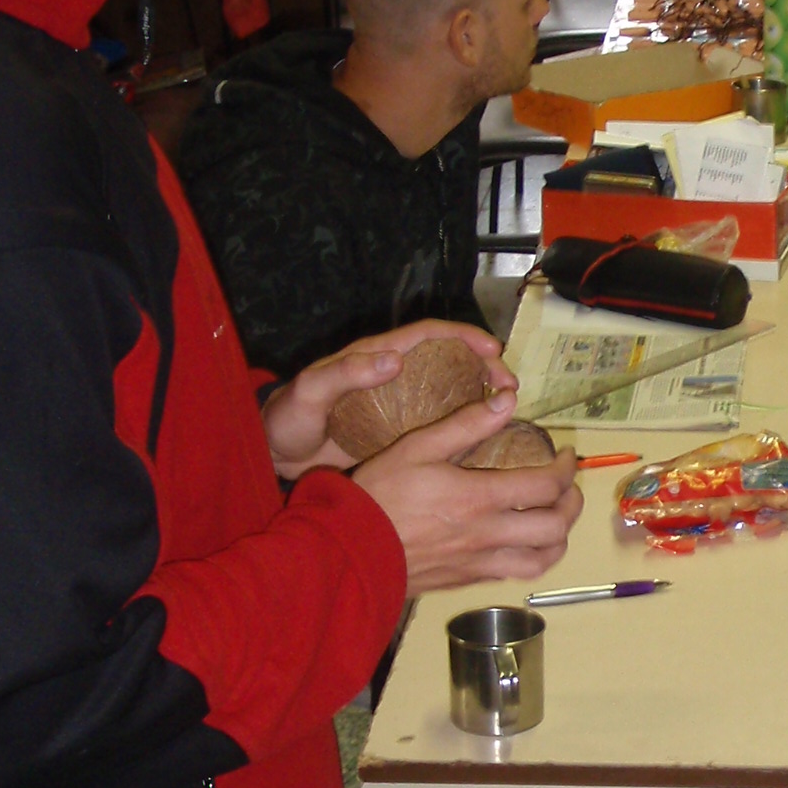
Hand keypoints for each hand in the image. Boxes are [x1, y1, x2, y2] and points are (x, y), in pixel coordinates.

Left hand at [261, 320, 512, 482]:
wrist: (277, 453)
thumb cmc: (290, 416)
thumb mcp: (312, 391)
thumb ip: (347, 373)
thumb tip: (394, 358)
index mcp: (375, 356)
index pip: (429, 335)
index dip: (463, 337)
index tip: (493, 350)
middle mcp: (394, 375)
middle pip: (450, 361)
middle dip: (485, 368)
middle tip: (510, 388)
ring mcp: (399, 404)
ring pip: (451, 391)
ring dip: (481, 397)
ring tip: (507, 412)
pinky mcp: (399, 433)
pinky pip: (439, 423)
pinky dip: (465, 426)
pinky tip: (485, 441)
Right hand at [354, 422, 583, 593]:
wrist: (349, 553)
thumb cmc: (380, 495)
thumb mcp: (417, 447)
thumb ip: (466, 424)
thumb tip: (508, 400)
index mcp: (480, 498)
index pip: (547, 486)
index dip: (566, 469)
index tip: (567, 456)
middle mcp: (489, 535)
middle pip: (555, 528)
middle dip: (571, 505)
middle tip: (567, 488)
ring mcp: (479, 564)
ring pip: (541, 560)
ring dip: (557, 539)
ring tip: (554, 519)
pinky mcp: (466, 580)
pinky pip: (514, 574)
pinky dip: (531, 558)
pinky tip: (521, 542)